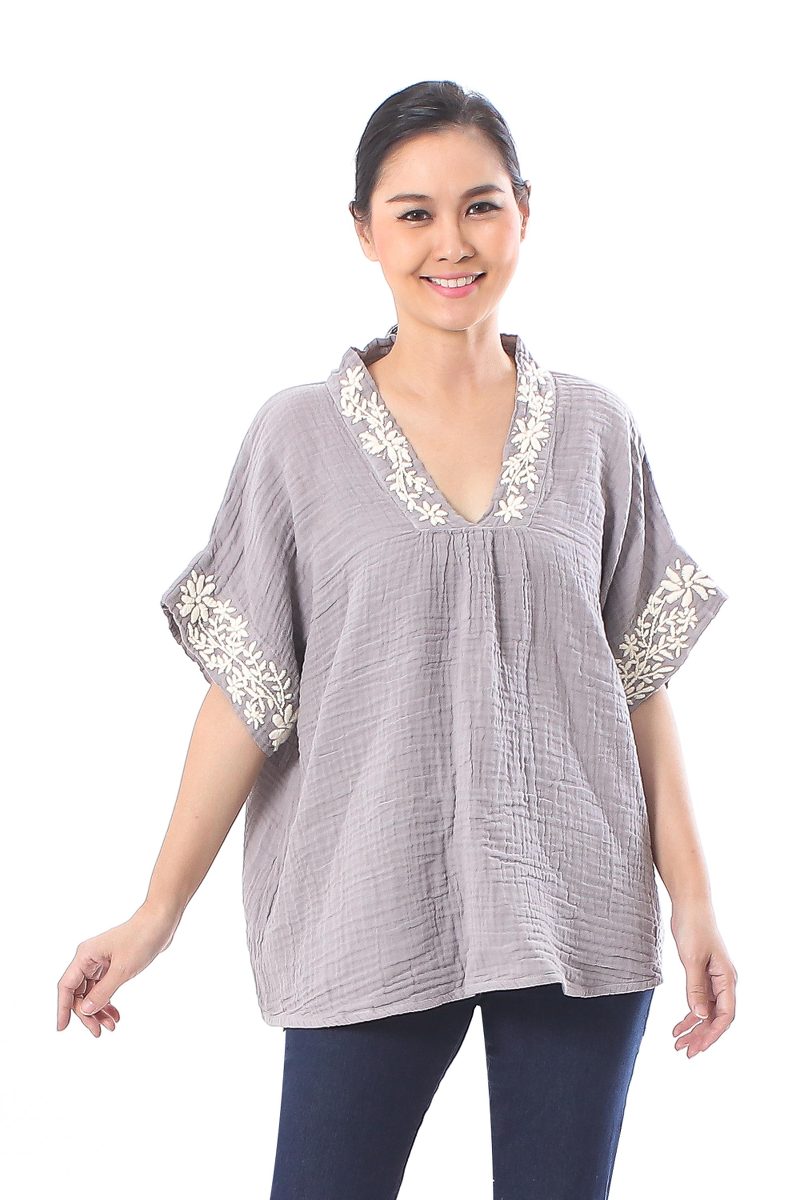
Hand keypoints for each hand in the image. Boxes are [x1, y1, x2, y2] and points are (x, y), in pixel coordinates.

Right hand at [56, 903, 178, 1036]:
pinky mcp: (112, 964)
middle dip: (87, 1014)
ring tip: (111, 1026)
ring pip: (92, 992)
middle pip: (79, 992)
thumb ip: (102, 992)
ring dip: (99, 1010)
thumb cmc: (141, 939)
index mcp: (85, 956)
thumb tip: (85, 1011)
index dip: (63, 1008)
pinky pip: (103, 988)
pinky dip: (108, 1001)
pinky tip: (115, 1014)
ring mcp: (101, 961)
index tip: (62, 1028)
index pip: (66, 986)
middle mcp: (89, 958)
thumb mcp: (122, 970)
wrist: (161, 922)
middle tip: (98, 1032)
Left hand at [669, 903, 737, 1057]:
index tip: (698, 1047)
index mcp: (727, 979)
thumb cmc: (694, 928)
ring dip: (694, 1028)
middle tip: (684, 1051)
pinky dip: (690, 1014)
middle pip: (716, 1018)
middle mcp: (724, 982)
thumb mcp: (692, 960)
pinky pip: (699, 1001)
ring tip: (678, 1043)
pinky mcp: (703, 974)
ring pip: (707, 1012)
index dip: (712, 1034)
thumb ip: (695, 988)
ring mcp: (714, 979)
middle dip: (701, 1036)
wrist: (689, 905)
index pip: (725, 1015)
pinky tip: (679, 1025)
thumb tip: (699, 1016)